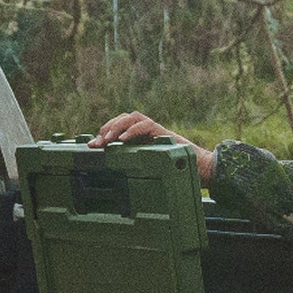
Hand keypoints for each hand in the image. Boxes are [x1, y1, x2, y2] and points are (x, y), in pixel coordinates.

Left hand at [89, 111, 215, 180]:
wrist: (201, 171)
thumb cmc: (176, 171)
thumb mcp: (148, 170)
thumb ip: (134, 166)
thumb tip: (110, 176)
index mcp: (141, 139)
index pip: (119, 127)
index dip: (104, 133)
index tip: (92, 146)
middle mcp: (147, 131)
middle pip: (123, 118)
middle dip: (107, 129)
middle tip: (97, 144)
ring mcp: (156, 131)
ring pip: (133, 117)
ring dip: (117, 126)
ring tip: (107, 139)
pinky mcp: (165, 134)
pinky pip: (147, 125)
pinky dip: (134, 130)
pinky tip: (123, 140)